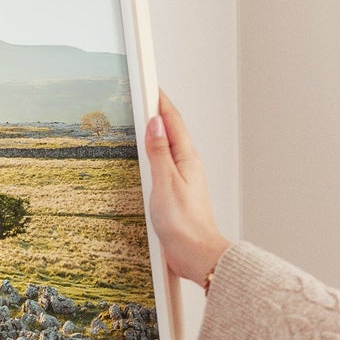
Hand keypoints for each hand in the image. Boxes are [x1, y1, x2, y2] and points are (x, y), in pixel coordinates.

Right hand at [145, 90, 230, 282]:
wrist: (196, 254)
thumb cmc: (184, 224)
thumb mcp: (165, 183)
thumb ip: (159, 152)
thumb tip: (154, 123)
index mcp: (187, 158)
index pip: (172, 121)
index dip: (160, 101)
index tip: (149, 84)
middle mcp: (187, 165)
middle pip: (172, 131)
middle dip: (157, 112)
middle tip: (143, 95)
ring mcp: (183, 179)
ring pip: (168, 148)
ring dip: (156, 133)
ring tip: (143, 120)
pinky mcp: (177, 193)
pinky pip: (165, 165)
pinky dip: (155, 154)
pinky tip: (147, 158)